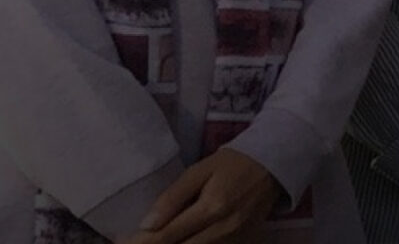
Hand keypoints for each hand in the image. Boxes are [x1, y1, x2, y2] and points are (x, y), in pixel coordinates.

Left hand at [125, 149, 280, 243]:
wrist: (275, 166)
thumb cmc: (233, 163)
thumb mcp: (199, 171)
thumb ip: (172, 197)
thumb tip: (146, 225)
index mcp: (212, 208)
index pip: (167, 235)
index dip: (141, 243)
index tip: (121, 243)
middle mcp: (224, 229)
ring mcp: (235, 239)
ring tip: (153, 241)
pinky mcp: (242, 242)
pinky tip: (182, 239)